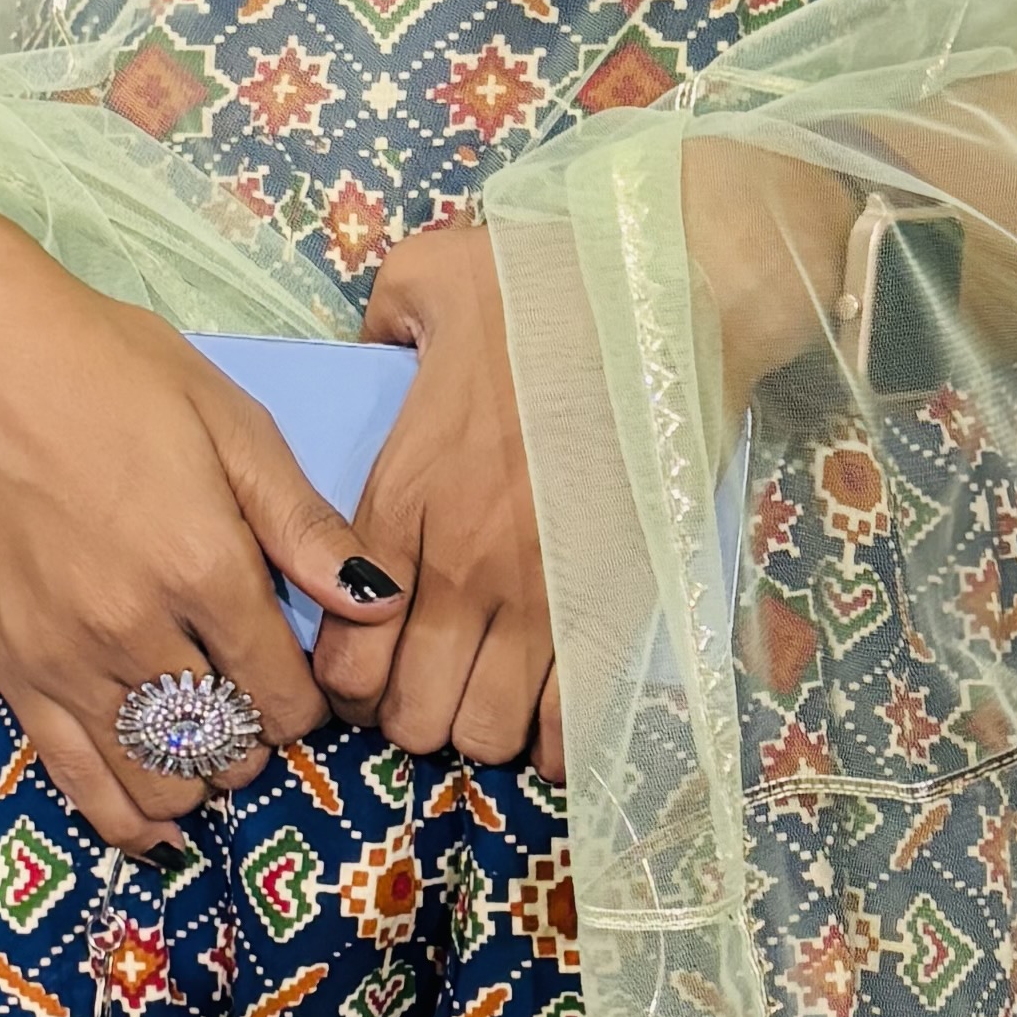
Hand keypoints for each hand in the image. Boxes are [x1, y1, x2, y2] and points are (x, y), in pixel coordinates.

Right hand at [0, 195, 388, 856]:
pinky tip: (158, 832)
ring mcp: (66, 659)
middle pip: (227, 741)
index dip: (312, 704)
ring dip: (200, 779)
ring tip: (212, 752)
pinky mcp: (10, 669)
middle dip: (257, 739)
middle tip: (258, 709)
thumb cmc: (106, 369)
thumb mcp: (228, 422)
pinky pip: (74, 777)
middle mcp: (136, 630)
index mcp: (204, 567)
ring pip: (158, 774)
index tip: (309, 685)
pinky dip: (123, 818)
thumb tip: (380, 602)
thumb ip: (303, 524)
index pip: (286, 694)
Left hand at [323, 211, 560, 776]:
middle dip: (410, 716)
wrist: (672, 294)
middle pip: (411, 714)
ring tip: (491, 693)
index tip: (365, 666)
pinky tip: (554, 717)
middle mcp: (462, 567)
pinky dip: (560, 740)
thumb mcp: (430, 276)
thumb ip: (380, 320)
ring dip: (481, 726)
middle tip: (429, 684)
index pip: (344, 653)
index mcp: (405, 498)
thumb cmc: (551, 280)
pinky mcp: (616, 603)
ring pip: (485, 733)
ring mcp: (543, 595)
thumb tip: (374, 346)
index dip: (346, 682)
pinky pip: (575, 721)